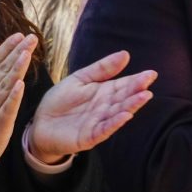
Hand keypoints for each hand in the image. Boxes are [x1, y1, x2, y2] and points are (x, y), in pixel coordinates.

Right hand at [0, 33, 36, 187]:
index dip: (7, 48)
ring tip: (26, 53)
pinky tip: (19, 85)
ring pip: (4, 85)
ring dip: (16, 68)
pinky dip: (12, 97)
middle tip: (31, 38)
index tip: (20, 35)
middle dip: (16, 52)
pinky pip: (6, 109)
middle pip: (1, 69)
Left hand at [29, 51, 156, 163]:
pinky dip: (114, 123)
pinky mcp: (89, 137)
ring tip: (143, 96)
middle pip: (123, 98)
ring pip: (118, 113)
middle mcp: (105, 108)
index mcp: (104, 93)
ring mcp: (99, 123)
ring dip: (131, 106)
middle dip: (136, 91)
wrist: (41, 124)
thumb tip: (126, 54)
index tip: (151, 73)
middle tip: (148, 83)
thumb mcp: (79, 79)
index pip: (124, 85)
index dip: (137, 80)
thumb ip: (101, 69)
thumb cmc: (61, 101)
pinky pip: (104, 130)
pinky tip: (125, 116)